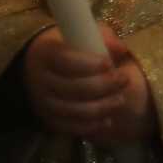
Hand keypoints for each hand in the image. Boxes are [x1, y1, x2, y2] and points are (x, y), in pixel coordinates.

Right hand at [22, 24, 155, 146]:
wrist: (41, 67)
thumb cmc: (69, 48)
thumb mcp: (83, 35)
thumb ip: (103, 38)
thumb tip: (120, 49)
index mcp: (45, 53)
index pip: (65, 61)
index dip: (89, 65)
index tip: (109, 64)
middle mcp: (39, 79)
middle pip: (72, 87)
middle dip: (103, 85)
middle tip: (124, 80)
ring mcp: (41, 101)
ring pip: (72, 110)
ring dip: (100, 107)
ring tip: (120, 100)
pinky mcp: (47, 119)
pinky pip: (68, 127)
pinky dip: (90, 126)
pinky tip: (107, 120)